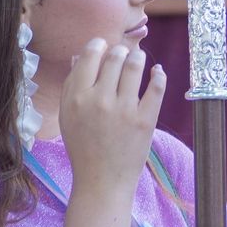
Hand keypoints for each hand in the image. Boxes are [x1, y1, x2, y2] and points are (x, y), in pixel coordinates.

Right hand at [60, 38, 166, 196]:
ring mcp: (124, 109)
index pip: (90, 55)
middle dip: (120, 51)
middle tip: (123, 54)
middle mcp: (99, 100)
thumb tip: (79, 56)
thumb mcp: (67, 116)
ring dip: (138, 57)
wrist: (101, 180)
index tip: (104, 46)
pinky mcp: (145, 120)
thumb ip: (71, 86)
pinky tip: (157, 72)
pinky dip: (158, 75)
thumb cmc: (83, 148)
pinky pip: (157, 87)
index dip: (99, 45)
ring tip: (138, 59)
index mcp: (76, 97)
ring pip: (135, 66)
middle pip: (115, 58)